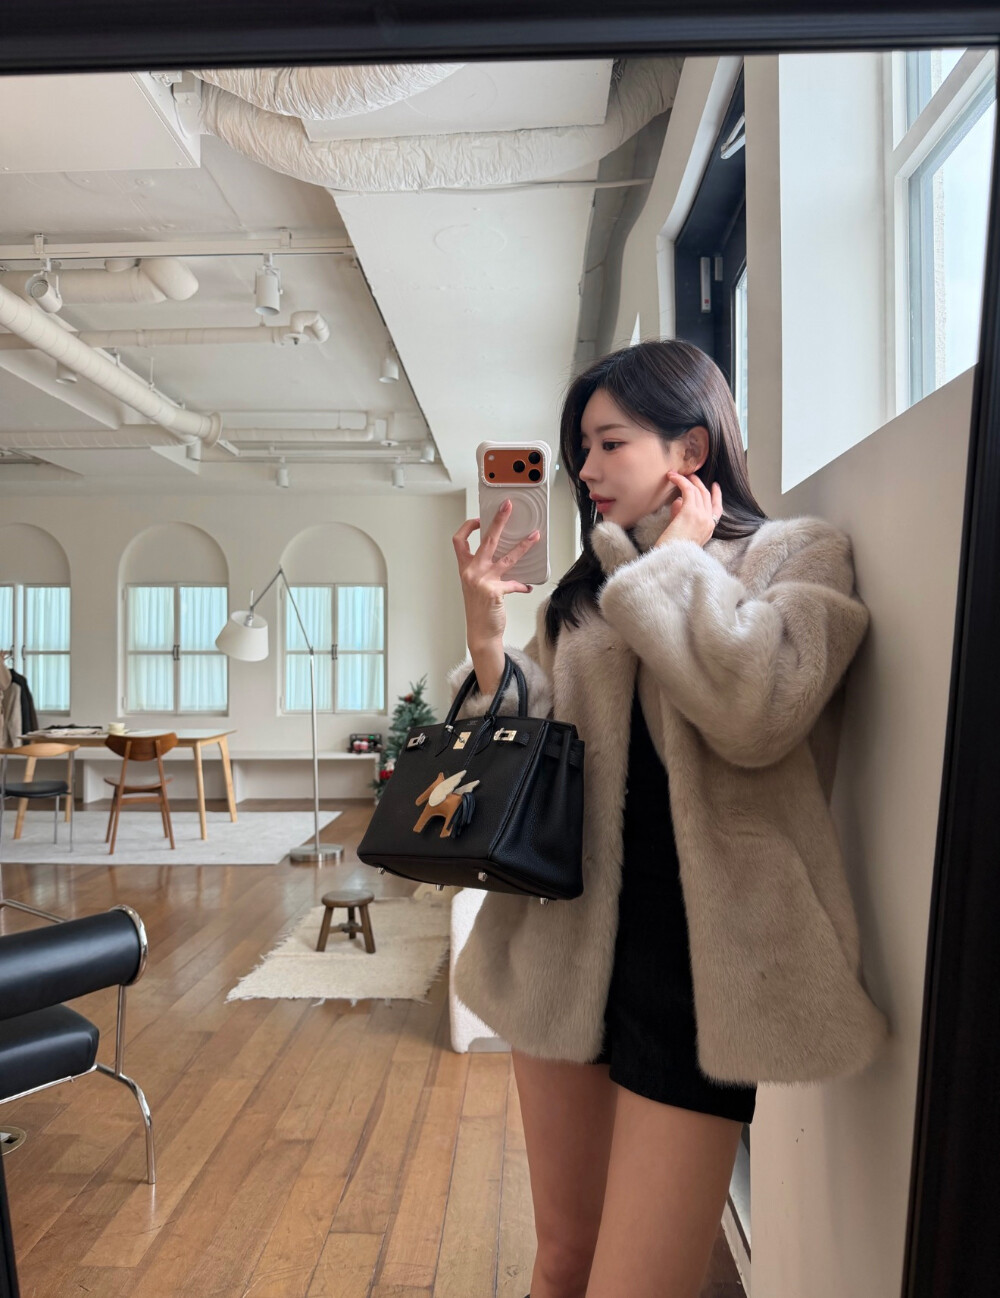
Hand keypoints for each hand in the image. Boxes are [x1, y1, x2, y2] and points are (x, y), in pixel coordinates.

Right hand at [452, 500, 540, 646]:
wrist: (480, 633)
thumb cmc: (478, 610)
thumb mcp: (474, 587)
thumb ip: (484, 571)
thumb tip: (502, 555)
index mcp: (465, 569)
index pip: (460, 541)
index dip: (468, 527)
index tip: (480, 519)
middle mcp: (472, 572)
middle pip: (487, 539)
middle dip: (499, 520)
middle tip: (508, 507)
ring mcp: (483, 581)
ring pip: (507, 557)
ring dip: (523, 546)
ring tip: (535, 536)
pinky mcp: (495, 592)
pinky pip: (515, 583)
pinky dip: (522, 585)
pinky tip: (527, 586)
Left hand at [654, 471, 723, 547]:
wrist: (671, 559)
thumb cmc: (671, 549)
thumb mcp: (681, 532)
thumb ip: (681, 515)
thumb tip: (678, 501)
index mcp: (709, 530)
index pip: (717, 509)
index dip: (717, 496)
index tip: (715, 486)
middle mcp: (708, 522)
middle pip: (707, 497)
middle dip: (700, 484)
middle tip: (692, 476)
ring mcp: (701, 516)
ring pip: (698, 491)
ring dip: (688, 480)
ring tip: (678, 474)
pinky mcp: (691, 512)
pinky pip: (688, 490)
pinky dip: (680, 481)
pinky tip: (672, 477)